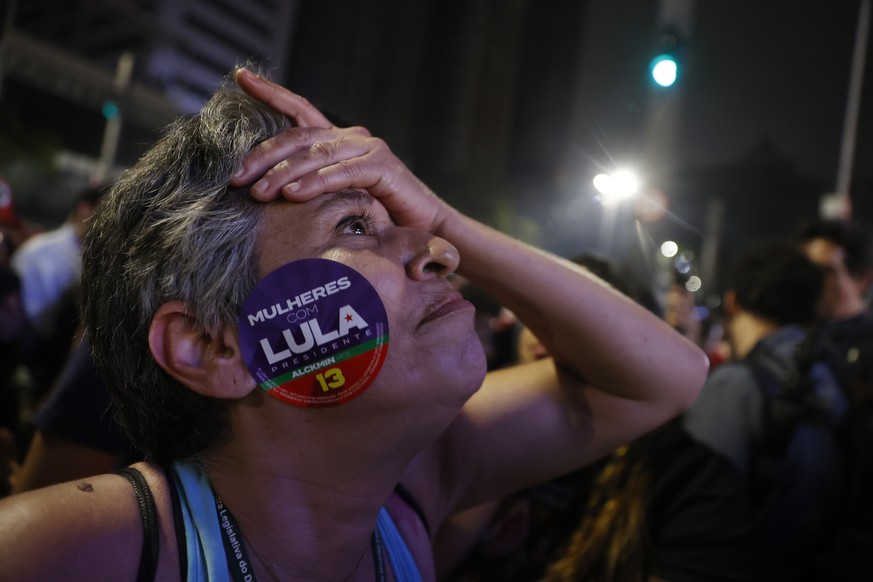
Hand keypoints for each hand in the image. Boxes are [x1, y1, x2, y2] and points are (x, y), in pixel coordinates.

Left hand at [230, 68, 451, 232]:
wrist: (426, 227)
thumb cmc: (379, 214)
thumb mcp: (338, 196)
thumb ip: (312, 185)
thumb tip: (265, 190)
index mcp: (339, 140)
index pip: (300, 110)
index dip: (271, 92)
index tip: (242, 77)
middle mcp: (352, 137)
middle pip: (299, 137)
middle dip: (263, 155)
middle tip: (237, 176)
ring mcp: (368, 149)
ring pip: (316, 155)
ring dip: (283, 174)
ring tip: (260, 191)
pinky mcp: (382, 167)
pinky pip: (341, 173)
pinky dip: (315, 183)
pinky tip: (294, 195)